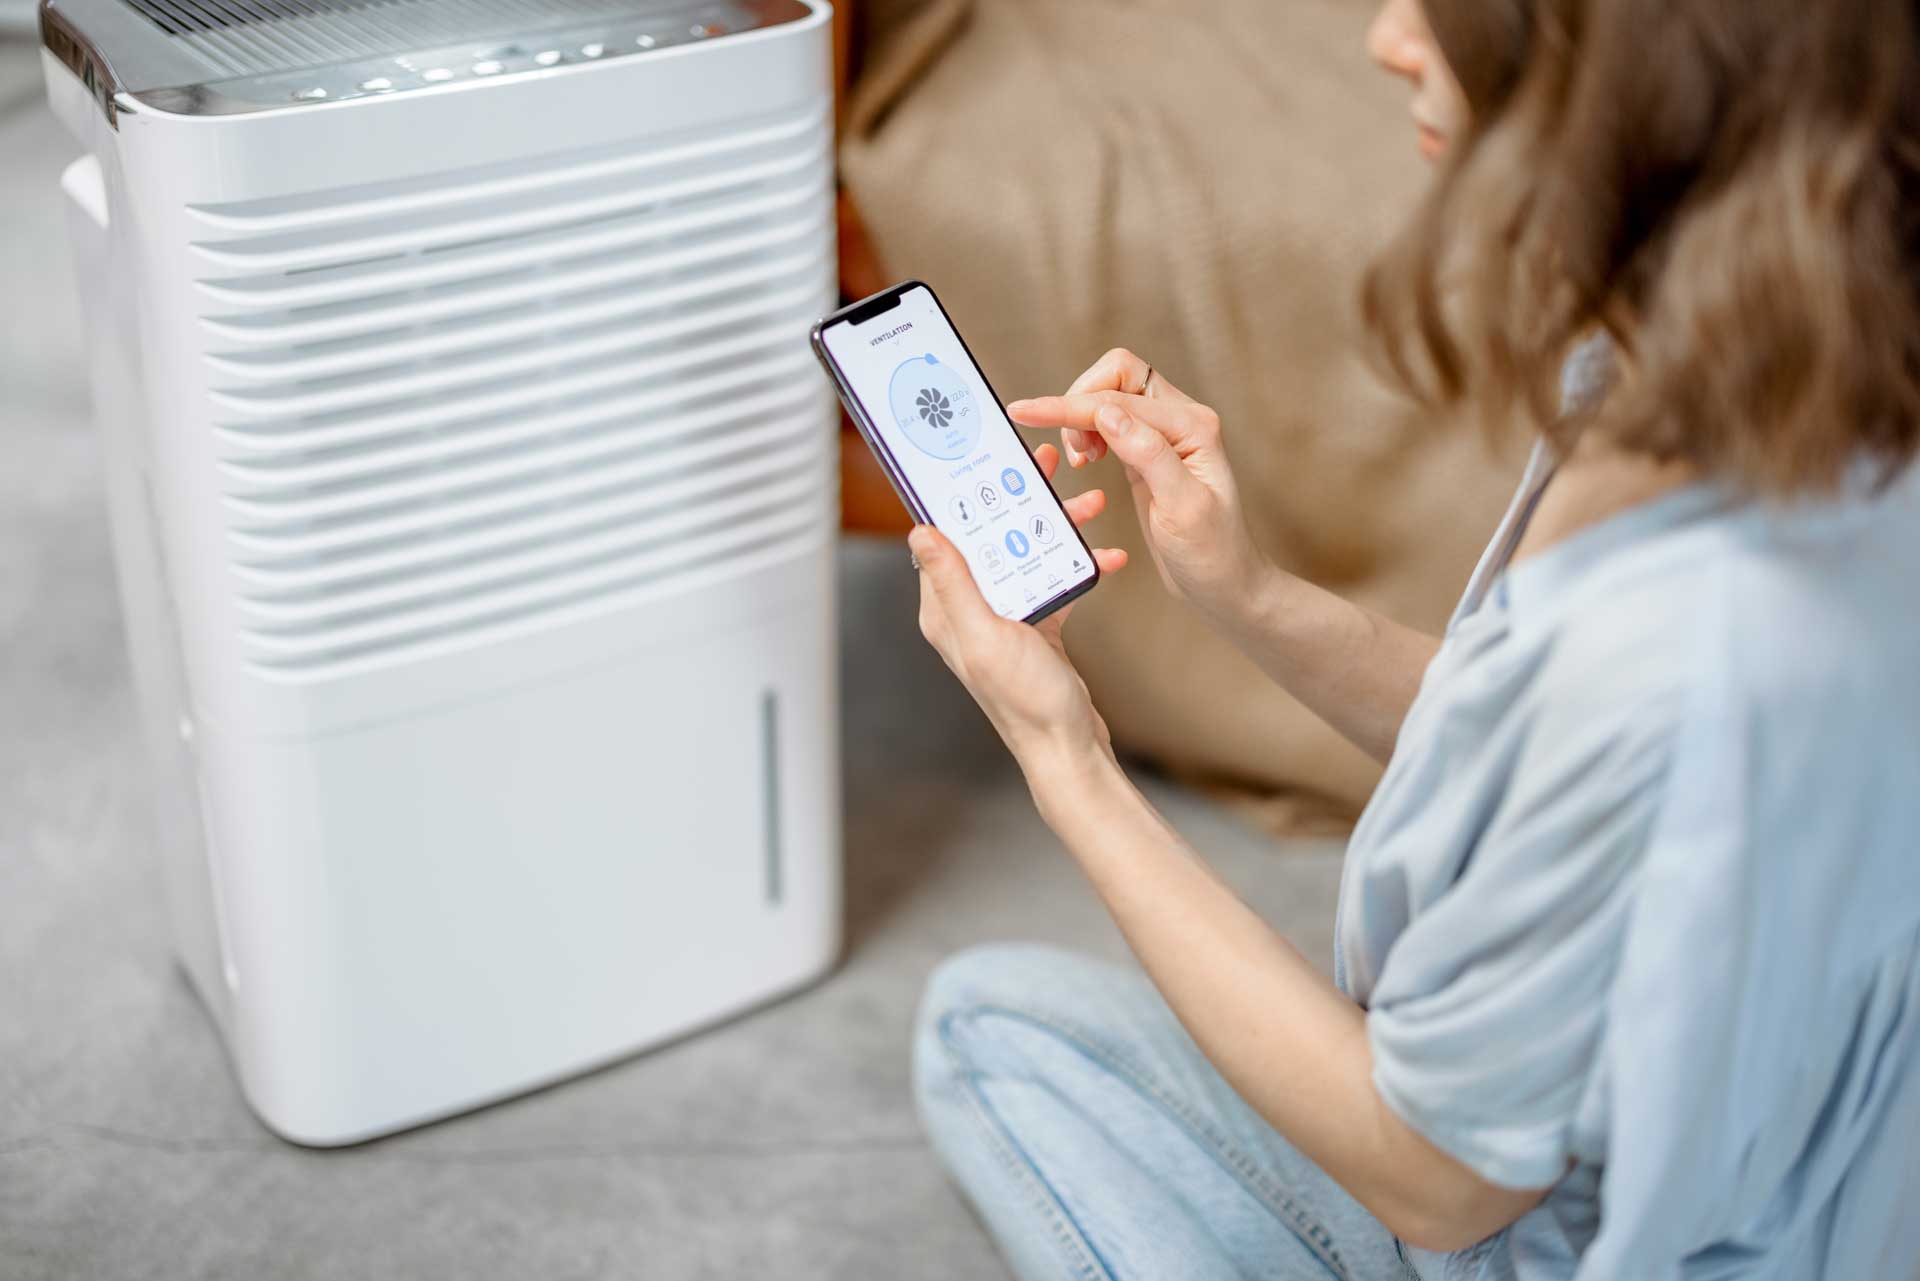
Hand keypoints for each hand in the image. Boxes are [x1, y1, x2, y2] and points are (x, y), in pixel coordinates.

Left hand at [912, 444, 1129, 773]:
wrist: (1068, 748)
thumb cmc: (1025, 701)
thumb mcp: (985, 635)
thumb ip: (953, 584)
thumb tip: (919, 533)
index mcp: (945, 610)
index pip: (945, 537)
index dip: (964, 496)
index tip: (986, 462)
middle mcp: (969, 611)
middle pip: (990, 536)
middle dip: (1021, 500)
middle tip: (1046, 465)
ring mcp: (1003, 617)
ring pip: (1025, 552)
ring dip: (1058, 527)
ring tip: (1090, 505)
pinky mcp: (1035, 626)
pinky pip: (1053, 580)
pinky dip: (1078, 565)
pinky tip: (1107, 557)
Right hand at [1007, 349, 1269, 627]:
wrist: (1222, 583)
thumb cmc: (1211, 550)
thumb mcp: (1182, 507)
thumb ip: (1148, 455)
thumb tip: (1108, 414)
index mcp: (1193, 426)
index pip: (1120, 397)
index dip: (1070, 405)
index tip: (1025, 412)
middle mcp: (1180, 420)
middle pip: (1116, 376)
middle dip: (1078, 403)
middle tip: (1073, 455)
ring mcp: (1163, 433)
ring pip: (1109, 394)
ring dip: (1081, 418)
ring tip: (1080, 460)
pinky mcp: (1147, 451)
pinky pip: (1108, 420)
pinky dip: (1087, 431)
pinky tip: (1086, 460)